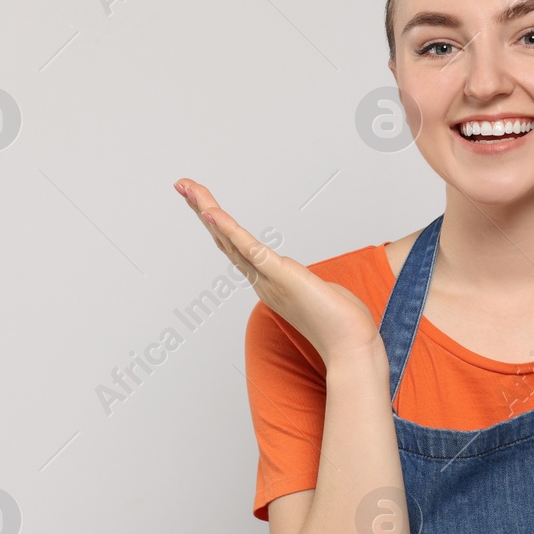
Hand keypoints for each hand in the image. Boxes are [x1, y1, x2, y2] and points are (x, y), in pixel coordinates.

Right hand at [175, 178, 383, 363]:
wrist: (349, 347)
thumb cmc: (339, 325)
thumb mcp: (318, 295)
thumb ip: (306, 285)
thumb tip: (308, 281)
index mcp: (268, 282)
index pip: (238, 247)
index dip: (219, 226)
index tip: (204, 205)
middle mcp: (261, 280)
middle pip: (225, 240)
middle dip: (203, 210)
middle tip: (183, 186)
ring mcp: (268, 279)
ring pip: (230, 240)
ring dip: (208, 211)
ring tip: (189, 189)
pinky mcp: (280, 276)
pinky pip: (249, 250)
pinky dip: (229, 231)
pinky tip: (213, 214)